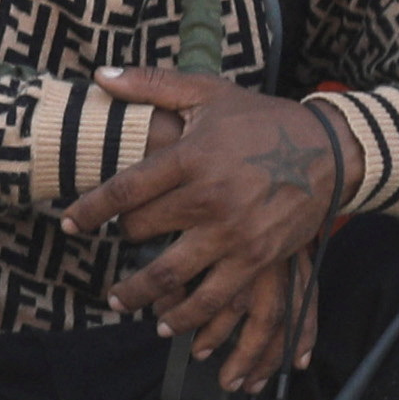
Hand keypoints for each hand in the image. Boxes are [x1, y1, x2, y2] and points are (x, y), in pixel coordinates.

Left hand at [67, 70, 342, 387]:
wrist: (329, 150)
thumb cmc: (262, 120)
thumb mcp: (209, 93)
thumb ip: (152, 83)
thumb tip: (100, 75)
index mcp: (191, 156)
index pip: (125, 189)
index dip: (90, 210)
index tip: (69, 223)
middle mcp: (208, 197)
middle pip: (142, 230)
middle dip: (123, 240)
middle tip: (115, 244)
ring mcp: (232, 233)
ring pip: (169, 274)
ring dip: (138, 293)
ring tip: (120, 301)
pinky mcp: (255, 259)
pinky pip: (212, 297)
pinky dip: (186, 316)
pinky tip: (167, 324)